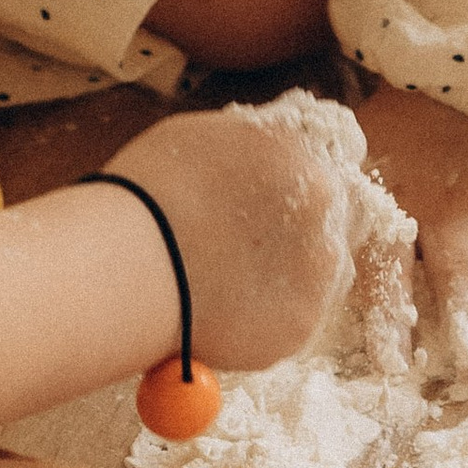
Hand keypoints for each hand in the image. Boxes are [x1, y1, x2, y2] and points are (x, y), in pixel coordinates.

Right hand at [106, 100, 360, 375]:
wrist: (128, 264)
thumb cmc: (154, 188)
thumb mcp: (214, 134)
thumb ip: (262, 145)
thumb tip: (274, 152)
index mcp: (313, 169)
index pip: (338, 167)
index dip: (307, 180)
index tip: (283, 192)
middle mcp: (330, 225)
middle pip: (337, 223)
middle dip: (304, 229)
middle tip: (254, 239)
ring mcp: (319, 283)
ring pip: (321, 276)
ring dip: (291, 274)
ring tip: (233, 275)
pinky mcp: (298, 332)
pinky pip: (293, 320)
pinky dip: (267, 315)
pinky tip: (225, 306)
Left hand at [355, 89, 467, 377]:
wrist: (447, 72)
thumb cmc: (390, 134)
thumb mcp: (350, 161)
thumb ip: (336, 212)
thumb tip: (303, 274)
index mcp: (395, 204)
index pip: (388, 266)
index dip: (390, 316)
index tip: (394, 364)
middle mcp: (448, 209)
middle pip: (460, 277)